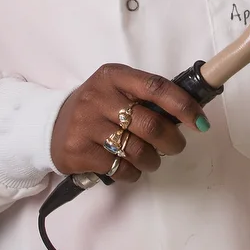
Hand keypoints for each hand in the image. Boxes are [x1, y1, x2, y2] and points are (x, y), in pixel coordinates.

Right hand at [49, 64, 207, 180]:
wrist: (49, 125)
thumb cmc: (96, 108)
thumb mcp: (116, 90)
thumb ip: (147, 97)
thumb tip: (190, 112)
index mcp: (114, 76)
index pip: (156, 87)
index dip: (184, 106)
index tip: (200, 122)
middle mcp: (98, 97)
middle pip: (151, 124)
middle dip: (172, 141)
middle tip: (175, 147)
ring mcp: (86, 125)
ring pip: (137, 150)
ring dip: (152, 160)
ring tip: (150, 159)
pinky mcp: (78, 151)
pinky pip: (119, 168)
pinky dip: (133, 173)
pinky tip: (129, 168)